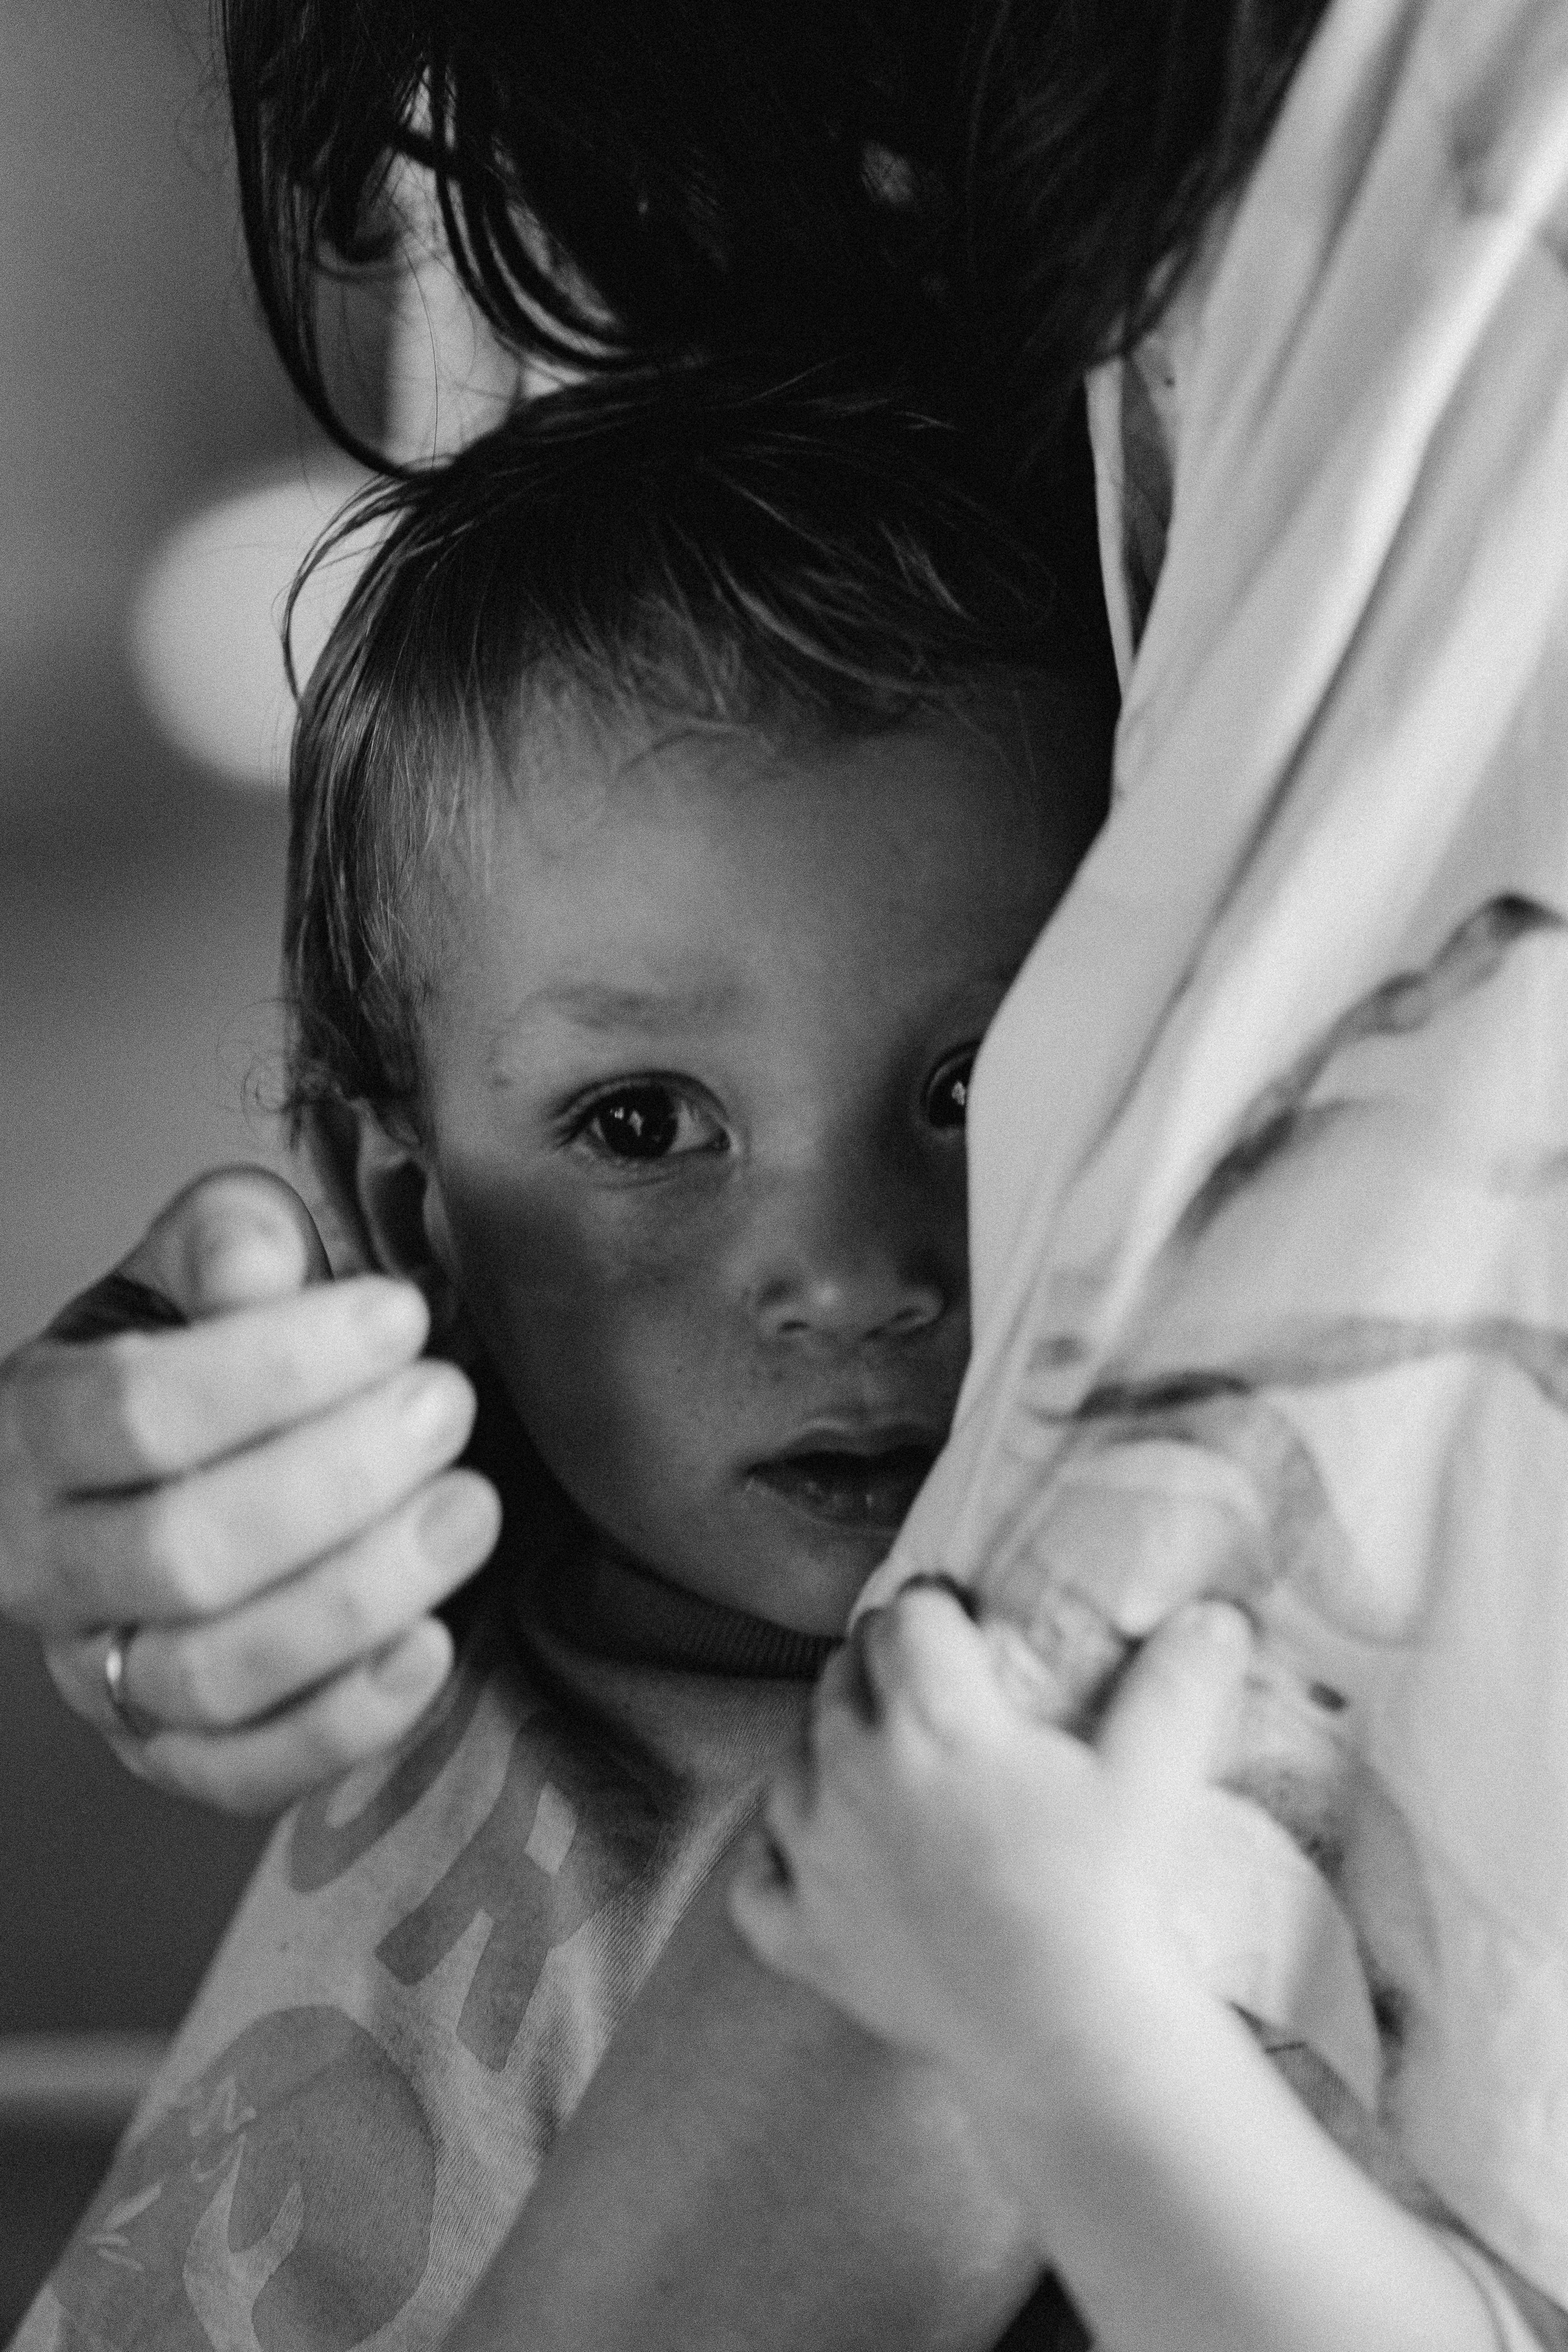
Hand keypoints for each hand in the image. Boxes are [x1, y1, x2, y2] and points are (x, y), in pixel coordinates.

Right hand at [0, 1167, 500, 1812]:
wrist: (169, 1463)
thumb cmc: (198, 1352)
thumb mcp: (193, 1267)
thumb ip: (225, 1241)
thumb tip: (260, 1265)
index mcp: (32, 1426)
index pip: (138, 1410)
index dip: (279, 1367)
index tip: (401, 1316)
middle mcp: (43, 1565)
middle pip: (184, 1553)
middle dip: (339, 1480)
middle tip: (449, 1405)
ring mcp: (99, 1673)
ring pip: (217, 1673)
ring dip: (360, 1595)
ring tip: (470, 1508)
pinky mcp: (168, 1753)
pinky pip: (246, 1773)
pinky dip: (345, 1722)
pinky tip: (433, 1643)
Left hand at [731, 1587, 1251, 2087]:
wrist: (1068, 2036)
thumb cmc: (1107, 1896)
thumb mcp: (1153, 1774)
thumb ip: (1178, 1681)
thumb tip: (1218, 1613)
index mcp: (929, 1716)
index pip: (904, 1619)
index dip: (933, 1612)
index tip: (959, 1624)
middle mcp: (851, 1771)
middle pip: (840, 1679)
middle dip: (878, 1670)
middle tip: (924, 1689)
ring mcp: (813, 1856)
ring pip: (790, 1766)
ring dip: (825, 1755)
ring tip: (876, 1766)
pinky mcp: (798, 1936)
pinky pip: (754, 1881)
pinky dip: (775, 1864)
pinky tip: (810, 1858)